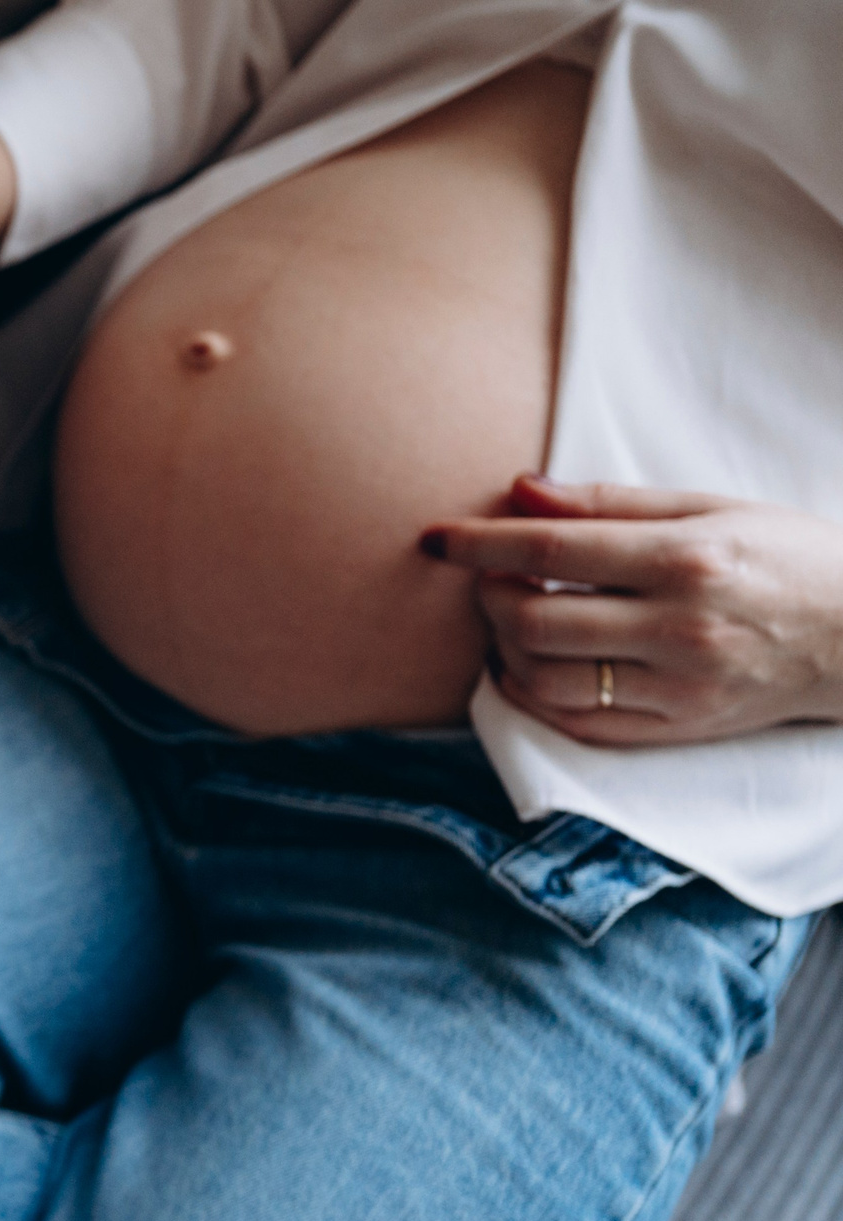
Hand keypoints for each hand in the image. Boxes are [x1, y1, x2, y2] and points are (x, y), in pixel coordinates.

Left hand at [421, 475, 842, 743]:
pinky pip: (578, 724)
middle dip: (490, 600)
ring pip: (547, 682)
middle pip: (538, 623)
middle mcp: (680, 628)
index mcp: (686, 559)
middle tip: (489, 580)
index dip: (481, 544)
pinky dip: (532, 698)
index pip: (554, 551)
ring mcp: (680, 688)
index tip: (434, 539)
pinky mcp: (680, 730)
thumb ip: (608, 504)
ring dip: (504, 651)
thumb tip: (518, 490)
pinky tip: (525, 667)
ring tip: (509, 621)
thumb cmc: (788, 556)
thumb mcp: (710, 507)